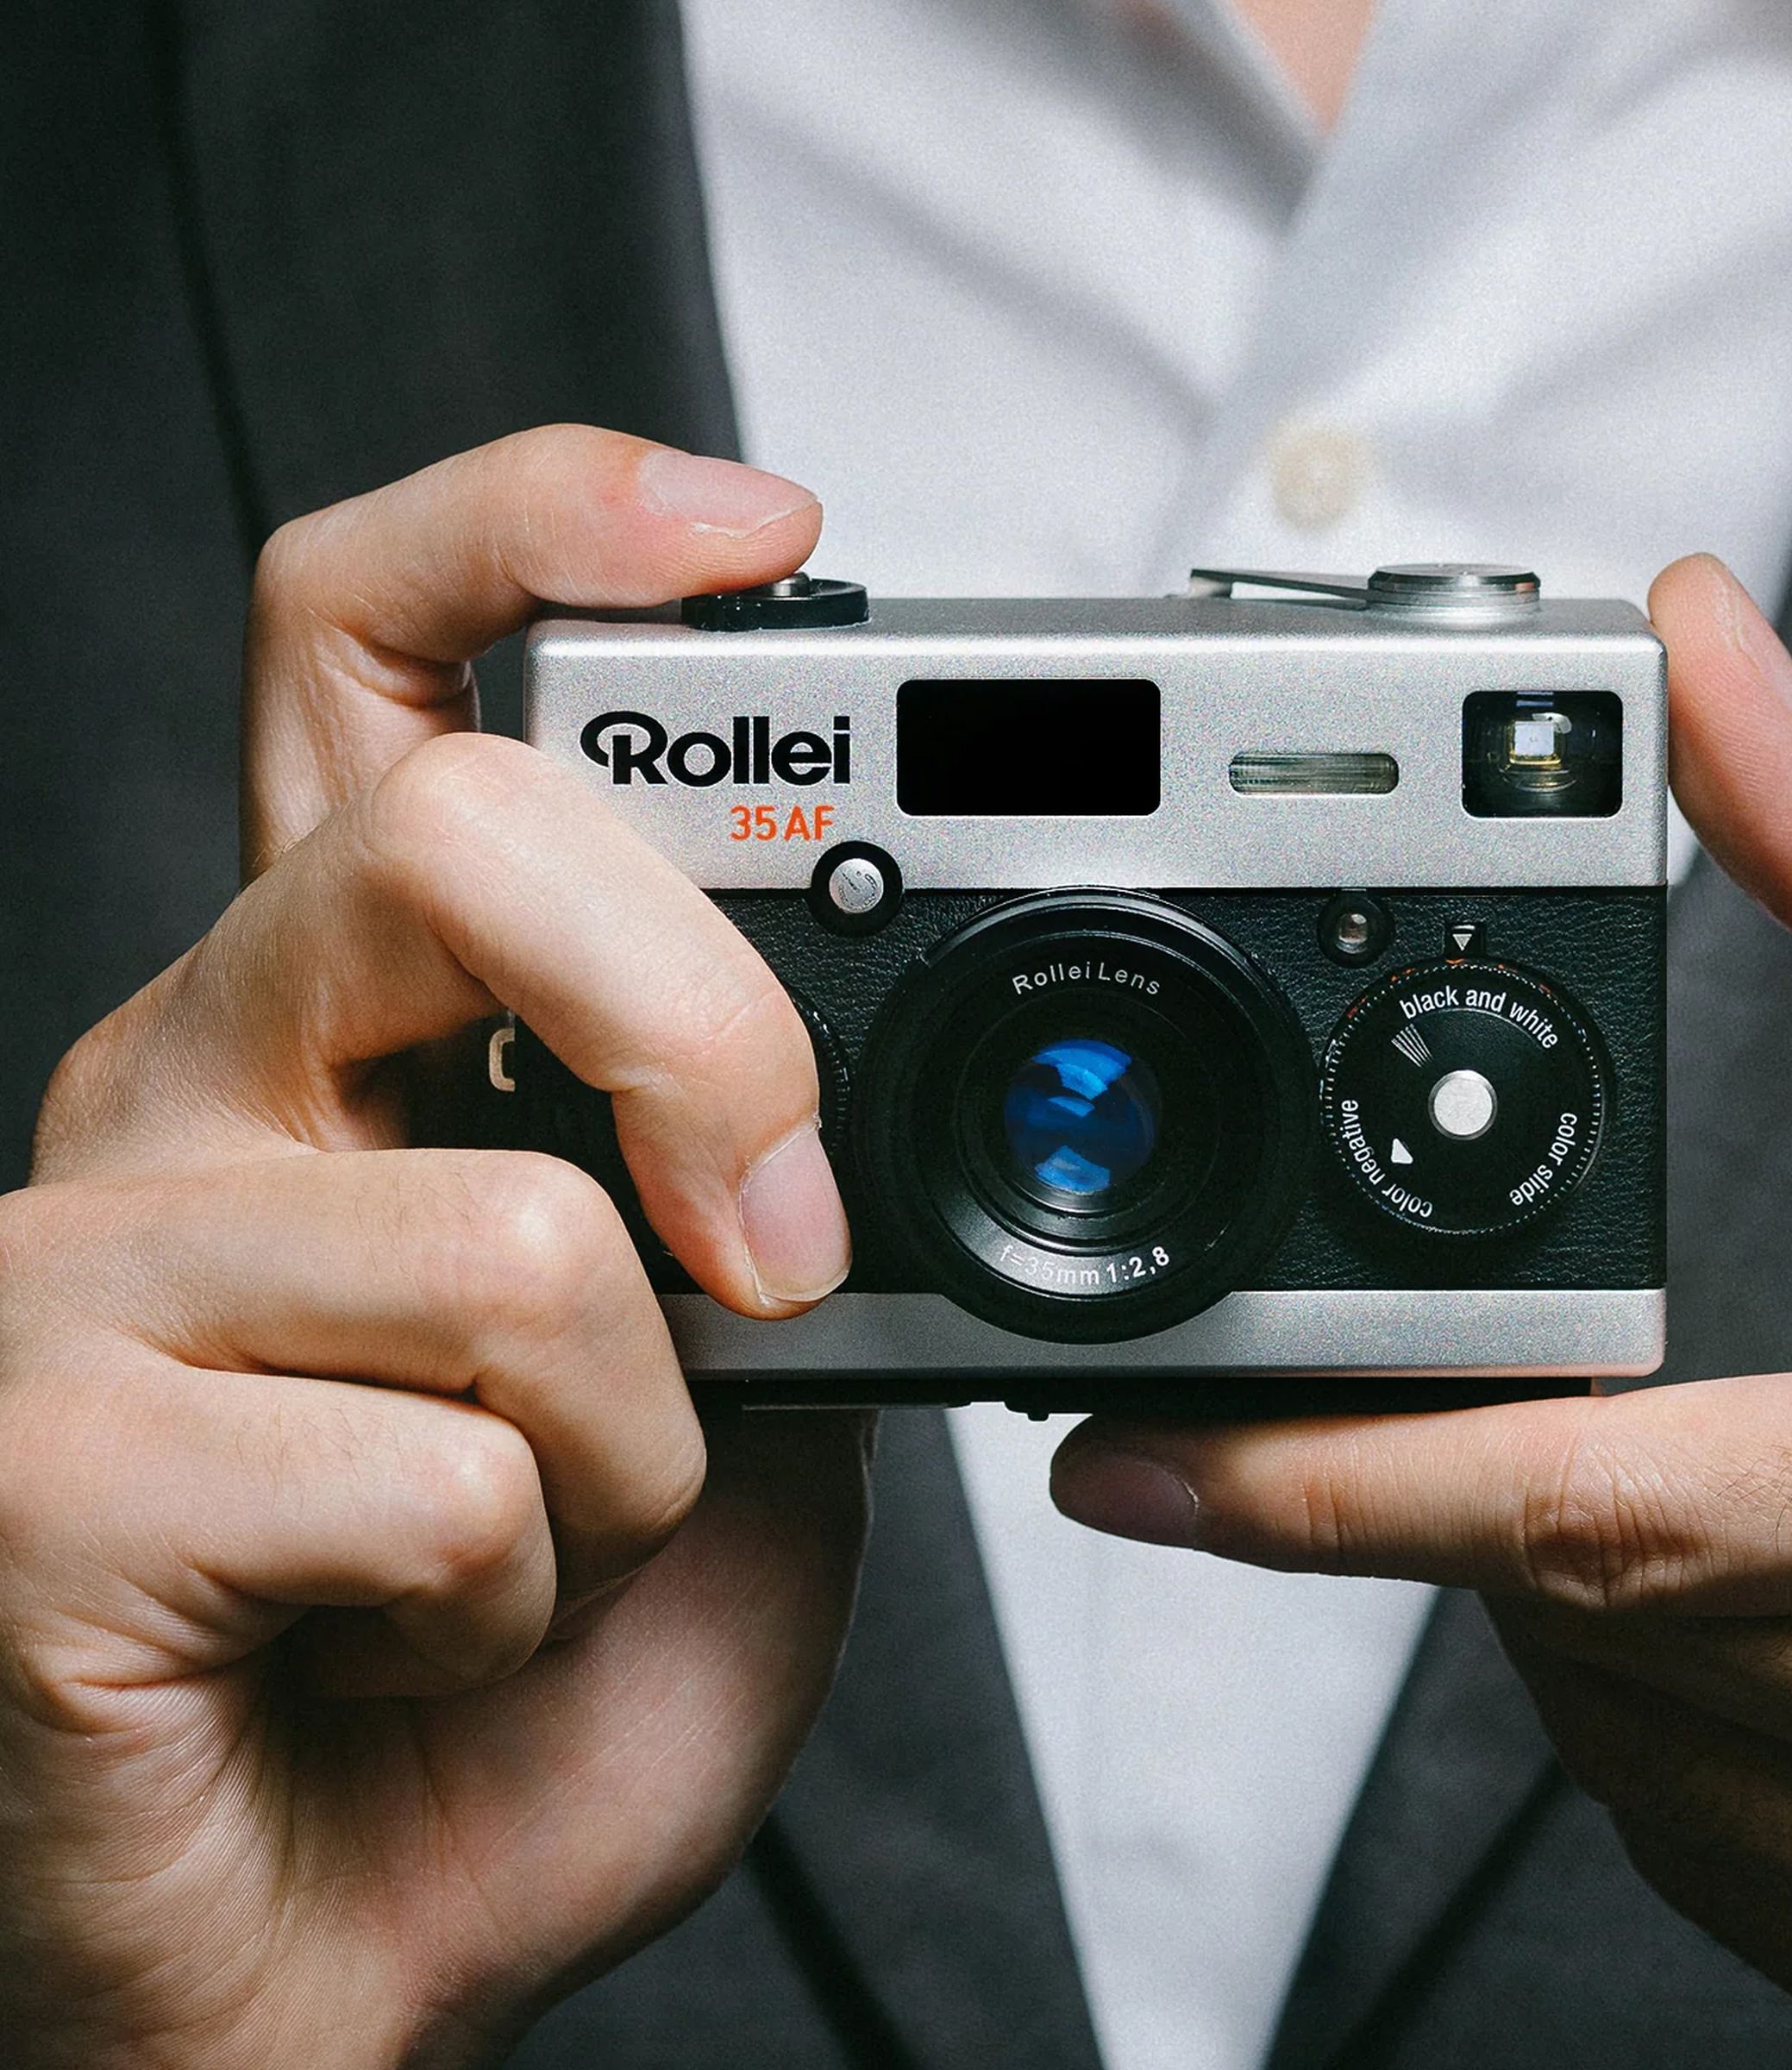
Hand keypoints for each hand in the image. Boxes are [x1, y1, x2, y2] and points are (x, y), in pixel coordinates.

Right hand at [0, 428, 865, 2067]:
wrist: (337, 1963)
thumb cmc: (498, 1692)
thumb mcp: (710, 1405)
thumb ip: (756, 1231)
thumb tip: (844, 1113)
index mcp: (344, 1035)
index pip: (374, 650)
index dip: (548, 524)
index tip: (757, 531)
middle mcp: (189, 1090)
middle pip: (447, 840)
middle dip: (707, 1041)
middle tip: (773, 1254)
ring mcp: (87, 1270)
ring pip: (509, 1228)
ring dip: (631, 1447)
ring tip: (538, 1549)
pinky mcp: (40, 1476)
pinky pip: (435, 1474)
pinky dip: (521, 1603)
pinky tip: (408, 1650)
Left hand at [1051, 555, 1791, 2068]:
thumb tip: (1713, 674)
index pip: (1597, 1514)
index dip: (1333, 1487)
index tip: (1137, 1464)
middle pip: (1580, 1621)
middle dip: (1455, 1492)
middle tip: (1441, 1378)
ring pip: (1633, 1744)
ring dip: (1572, 1590)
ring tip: (1647, 1456)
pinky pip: (1731, 1857)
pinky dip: (1673, 1717)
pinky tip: (1742, 1609)